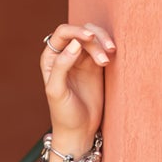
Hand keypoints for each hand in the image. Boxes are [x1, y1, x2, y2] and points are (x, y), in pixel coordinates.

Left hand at [41, 21, 114, 153]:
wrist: (79, 130)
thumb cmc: (63, 114)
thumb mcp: (57, 91)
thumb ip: (62, 66)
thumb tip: (75, 44)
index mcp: (51, 59)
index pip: (63, 33)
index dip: (77, 31)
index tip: (90, 38)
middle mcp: (65, 55)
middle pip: (81, 32)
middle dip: (94, 38)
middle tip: (106, 52)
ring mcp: (81, 59)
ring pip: (94, 37)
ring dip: (103, 42)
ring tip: (109, 57)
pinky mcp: (95, 65)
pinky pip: (102, 48)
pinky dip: (108, 48)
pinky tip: (110, 58)